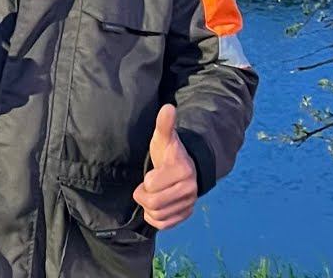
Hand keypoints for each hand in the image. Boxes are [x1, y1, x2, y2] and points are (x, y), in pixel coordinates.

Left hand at [133, 104, 197, 230]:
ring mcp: (189, 203)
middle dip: (143, 196)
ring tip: (151, 195)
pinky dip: (155, 219)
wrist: (186, 167)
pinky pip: (164, 225)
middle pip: (153, 203)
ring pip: (158, 215)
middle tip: (144, 187)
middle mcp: (189, 189)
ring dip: (148, 208)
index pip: (151, 185)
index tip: (148, 175)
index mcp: (182, 171)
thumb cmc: (168, 153)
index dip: (145, 182)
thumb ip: (164, 124)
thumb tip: (168, 107)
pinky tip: (155, 207)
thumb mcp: (163, 138)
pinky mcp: (186, 214)